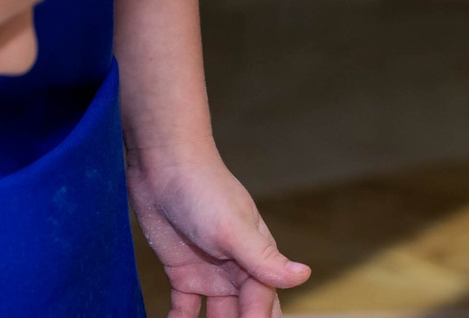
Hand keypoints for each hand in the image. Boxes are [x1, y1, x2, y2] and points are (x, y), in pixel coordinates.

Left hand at [130, 148, 308, 317]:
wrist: (163, 165)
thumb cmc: (203, 190)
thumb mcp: (233, 228)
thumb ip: (264, 258)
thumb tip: (305, 275)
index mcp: (256, 258)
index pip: (261, 304)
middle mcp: (237, 269)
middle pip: (244, 314)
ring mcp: (210, 272)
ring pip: (217, 316)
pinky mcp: (182, 271)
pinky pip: (185, 309)